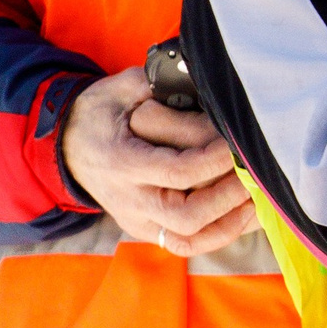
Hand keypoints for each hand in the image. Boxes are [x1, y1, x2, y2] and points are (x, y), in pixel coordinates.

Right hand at [57, 68, 257, 257]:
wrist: (67, 145)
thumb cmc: (102, 111)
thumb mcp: (124, 88)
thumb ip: (161, 87)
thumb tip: (206, 84)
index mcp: (120, 161)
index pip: (176, 171)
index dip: (215, 160)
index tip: (240, 145)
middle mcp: (128, 199)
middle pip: (186, 216)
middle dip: (228, 195)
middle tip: (256, 171)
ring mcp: (137, 220)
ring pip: (189, 239)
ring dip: (231, 219)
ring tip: (259, 193)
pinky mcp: (148, 230)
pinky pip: (188, 244)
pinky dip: (222, 232)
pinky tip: (248, 211)